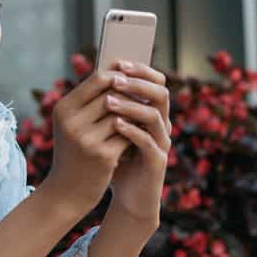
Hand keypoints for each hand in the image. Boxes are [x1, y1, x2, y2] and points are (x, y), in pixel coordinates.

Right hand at [39, 69, 132, 218]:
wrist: (66, 191)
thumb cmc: (73, 152)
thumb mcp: (71, 125)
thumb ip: (89, 102)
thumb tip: (119, 74)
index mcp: (63, 109)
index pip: (98, 78)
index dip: (119, 76)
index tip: (132, 80)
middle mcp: (72, 122)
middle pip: (113, 94)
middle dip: (130, 96)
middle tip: (143, 98)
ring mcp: (87, 139)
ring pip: (123, 114)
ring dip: (134, 115)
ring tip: (141, 117)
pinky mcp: (103, 155)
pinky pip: (128, 134)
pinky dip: (135, 133)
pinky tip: (138, 137)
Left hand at [103, 59, 169, 223]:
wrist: (128, 195)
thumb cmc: (117, 158)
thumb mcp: (110, 129)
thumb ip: (109, 107)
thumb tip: (94, 75)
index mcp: (153, 113)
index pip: (155, 82)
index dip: (140, 70)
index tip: (117, 61)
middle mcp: (162, 125)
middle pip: (161, 94)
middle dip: (137, 83)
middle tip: (115, 78)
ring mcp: (162, 143)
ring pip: (155, 116)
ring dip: (131, 106)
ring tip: (108, 101)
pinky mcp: (157, 162)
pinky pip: (148, 143)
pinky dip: (132, 131)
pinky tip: (114, 125)